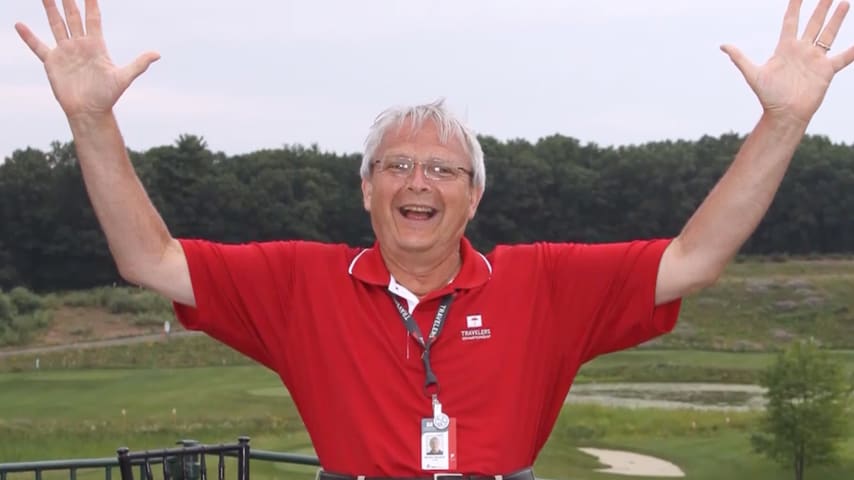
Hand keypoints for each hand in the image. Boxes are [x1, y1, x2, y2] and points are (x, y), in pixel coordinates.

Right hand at [15, 0, 159, 118]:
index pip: (93, 17)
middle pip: (72, 16)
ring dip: (50, 9)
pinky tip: (19, 25)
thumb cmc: (107, 96)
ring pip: (56, 24)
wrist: (90, 111)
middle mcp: (79, 45)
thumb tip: (157, 54)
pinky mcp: (52, 62)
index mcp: (96, 45)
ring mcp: (65, 52)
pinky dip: (29, 37)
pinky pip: (38, 46)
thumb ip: (139, 64)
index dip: (90, 3)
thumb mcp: (123, 78)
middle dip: (69, 0)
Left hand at [722, 0, 853, 124]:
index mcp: (785, 48)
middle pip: (813, 23)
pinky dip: (852, 50)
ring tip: (844, 3)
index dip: (795, 6)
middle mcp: (802, 50)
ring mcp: (815, 59)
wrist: (784, 114)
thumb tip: (722, 45)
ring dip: (837, 19)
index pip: (791, 21)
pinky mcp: (826, 71)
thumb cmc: (768, 96)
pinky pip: (843, 57)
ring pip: (828, 34)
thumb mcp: (753, 74)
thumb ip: (740, 58)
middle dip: (821, 7)